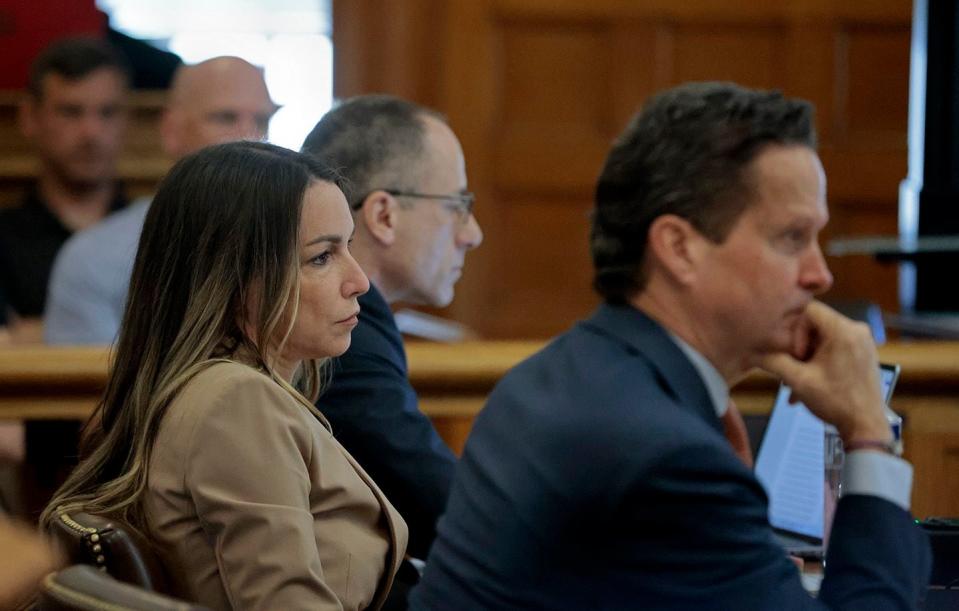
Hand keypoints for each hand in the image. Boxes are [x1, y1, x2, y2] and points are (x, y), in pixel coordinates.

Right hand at [759, 301, 889, 444]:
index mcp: (844, 330)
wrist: (866, 426)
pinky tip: (812, 382)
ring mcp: (863, 341)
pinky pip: (835, 346)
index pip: (808, 310)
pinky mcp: (864, 352)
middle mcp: (857, 330)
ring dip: (807, 357)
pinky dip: (820, 360)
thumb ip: (773, 361)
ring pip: (823, 337)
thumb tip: (753, 352)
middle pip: (815, 325)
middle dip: (799, 347)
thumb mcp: (798, 380)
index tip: (795, 355)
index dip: (794, 330)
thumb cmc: (837, 403)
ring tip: (800, 381)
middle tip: (795, 370)